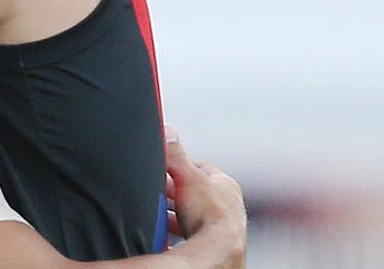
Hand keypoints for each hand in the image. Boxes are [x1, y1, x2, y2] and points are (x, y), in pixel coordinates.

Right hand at [165, 126, 246, 266]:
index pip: (199, 167)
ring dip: (174, 213)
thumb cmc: (212, 217)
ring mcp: (220, 225)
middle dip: (173, 191)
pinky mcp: (211, 243)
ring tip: (158, 213)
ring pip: (191, 213)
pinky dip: (176, 231)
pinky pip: (189, 232)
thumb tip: (168, 130)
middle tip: (156, 192)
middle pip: (193, 191)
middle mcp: (227, 205)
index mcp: (225, 184)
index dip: (179, 166)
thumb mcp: (187, 175)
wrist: (219, 253)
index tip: (162, 166)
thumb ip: (175, 153)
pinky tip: (165, 233)